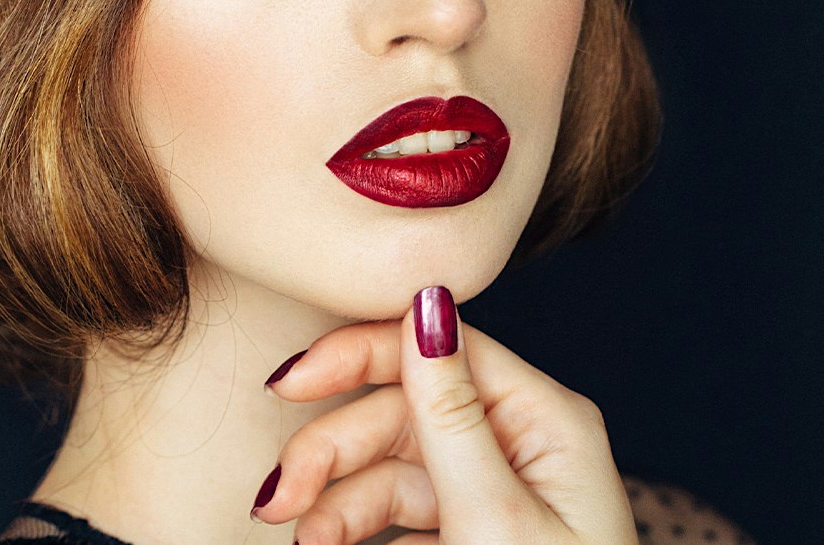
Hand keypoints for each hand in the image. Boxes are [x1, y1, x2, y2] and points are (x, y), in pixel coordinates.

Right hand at [253, 287, 638, 543]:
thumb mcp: (495, 519)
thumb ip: (451, 415)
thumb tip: (427, 303)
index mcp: (544, 420)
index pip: (438, 350)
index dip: (357, 356)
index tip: (290, 383)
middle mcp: (519, 442)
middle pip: (402, 411)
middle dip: (333, 449)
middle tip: (279, 494)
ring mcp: (494, 489)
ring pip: (391, 465)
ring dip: (335, 498)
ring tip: (295, 537)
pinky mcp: (472, 531)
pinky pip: (400, 510)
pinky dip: (356, 525)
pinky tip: (322, 544)